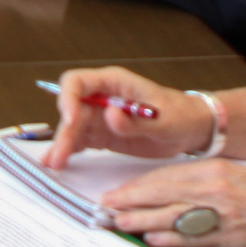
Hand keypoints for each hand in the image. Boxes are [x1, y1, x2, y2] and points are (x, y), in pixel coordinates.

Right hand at [37, 65, 211, 164]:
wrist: (192, 130)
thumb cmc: (181, 115)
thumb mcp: (164, 119)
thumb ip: (137, 120)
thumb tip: (109, 114)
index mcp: (114, 82)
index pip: (78, 82)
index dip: (68, 98)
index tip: (70, 118)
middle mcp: (102, 98)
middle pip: (72, 110)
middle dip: (64, 132)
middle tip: (58, 155)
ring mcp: (100, 117)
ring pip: (72, 128)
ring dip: (62, 144)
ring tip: (53, 164)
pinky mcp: (103, 135)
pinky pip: (81, 141)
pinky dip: (70, 151)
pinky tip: (60, 162)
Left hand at [99, 159, 245, 246]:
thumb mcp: (237, 174)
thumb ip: (205, 179)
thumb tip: (170, 187)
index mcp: (215, 169)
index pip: (164, 176)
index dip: (136, 185)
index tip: (116, 190)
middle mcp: (214, 189)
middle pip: (161, 194)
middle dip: (128, 200)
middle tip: (104, 207)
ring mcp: (221, 215)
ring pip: (170, 216)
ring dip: (141, 220)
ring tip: (118, 223)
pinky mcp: (230, 238)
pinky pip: (193, 238)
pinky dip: (170, 239)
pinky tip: (153, 239)